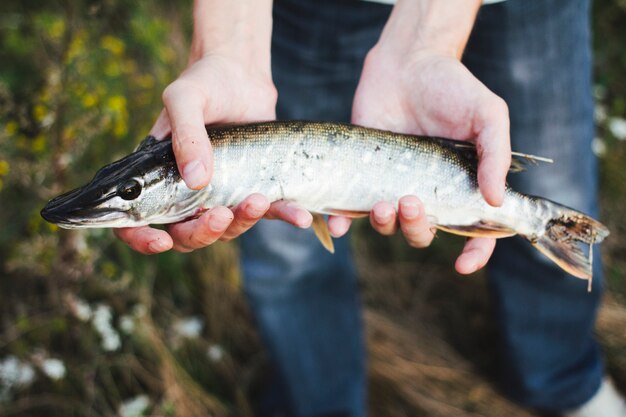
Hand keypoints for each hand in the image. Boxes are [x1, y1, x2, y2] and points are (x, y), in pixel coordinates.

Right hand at [114, 52, 312, 253]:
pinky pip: (267, 211)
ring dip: (242, 222)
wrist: (242, 74)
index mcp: (156, 176)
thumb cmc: (205, 82)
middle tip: (221, 214)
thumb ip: (185, 136)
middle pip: (186, 234)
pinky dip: (284, 216)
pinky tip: (300, 216)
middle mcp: (186, 192)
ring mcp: (221, 193)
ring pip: (226, 229)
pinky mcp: (253, 187)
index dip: (142, 238)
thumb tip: (196, 181)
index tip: (161, 241)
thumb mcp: (185, 99)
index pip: (135, 221)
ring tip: (258, 199)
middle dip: (202, 233)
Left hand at [346, 47, 508, 273]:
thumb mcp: (488, 114)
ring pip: (388, 225)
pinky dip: (343, 221)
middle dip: (417, 227)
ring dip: (385, 224)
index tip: (463, 264)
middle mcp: (427, 191)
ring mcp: (393, 184)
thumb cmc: (452, 86)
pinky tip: (338, 222)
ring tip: (382, 202)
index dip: (474, 252)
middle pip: (423, 232)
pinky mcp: (363, 174)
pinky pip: (352, 208)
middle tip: (411, 201)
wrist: (407, 62)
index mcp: (460, 185)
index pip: (473, 230)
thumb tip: (495, 200)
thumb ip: (495, 155)